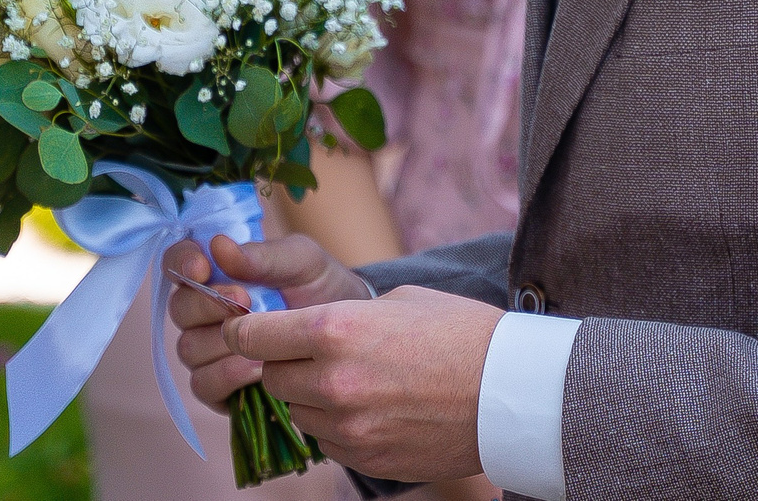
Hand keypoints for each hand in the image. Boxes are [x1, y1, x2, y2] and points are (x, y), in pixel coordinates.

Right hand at [165, 233, 372, 407]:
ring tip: (261, 339)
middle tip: (243, 299)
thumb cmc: (319, 287)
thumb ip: (262, 255)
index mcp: (216, 272)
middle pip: (179, 309)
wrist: (348, 335)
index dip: (181, 263)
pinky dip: (227, 376)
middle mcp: (203, 312)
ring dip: (221, 343)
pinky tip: (257, 369)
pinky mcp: (219, 388)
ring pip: (188, 349)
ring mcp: (208, 351)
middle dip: (208, 304)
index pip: (177, 262)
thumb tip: (218, 245)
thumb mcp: (301, 261)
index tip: (203, 267)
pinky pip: (204, 385)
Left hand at [166, 235, 499, 483]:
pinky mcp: (366, 457)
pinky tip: (372, 407)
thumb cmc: (462, 333)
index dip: (244, 330)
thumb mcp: (398, 300)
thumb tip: (306, 325)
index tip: (247, 328)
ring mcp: (348, 426)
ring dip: (309, 396)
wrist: (513, 392)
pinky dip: (336, 425)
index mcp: (335, 329)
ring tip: (352, 379)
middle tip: (312, 351)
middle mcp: (332, 381)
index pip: (252, 336)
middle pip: (270, 377)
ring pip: (296, 412)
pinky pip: (326, 441)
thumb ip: (343, 315)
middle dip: (283, 362)